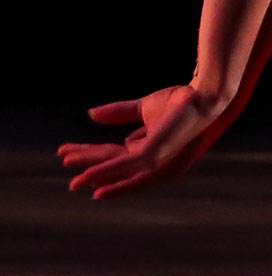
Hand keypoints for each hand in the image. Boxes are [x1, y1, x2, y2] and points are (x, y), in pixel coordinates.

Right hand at [57, 84, 225, 198]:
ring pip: (116, 170)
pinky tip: (89, 177)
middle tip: (64, 164)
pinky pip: (125, 167)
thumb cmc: (181, 101)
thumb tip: (91, 115)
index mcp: (149, 155)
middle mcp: (152, 165)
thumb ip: (119, 114)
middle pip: (113, 166)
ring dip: (92, 174)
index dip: (90, 155)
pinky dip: (105, 173)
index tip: (65, 152)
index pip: (114, 157)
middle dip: (88, 166)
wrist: (203, 94)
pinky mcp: (155, 157)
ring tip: (73, 181)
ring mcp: (154, 163)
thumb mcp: (144, 108)